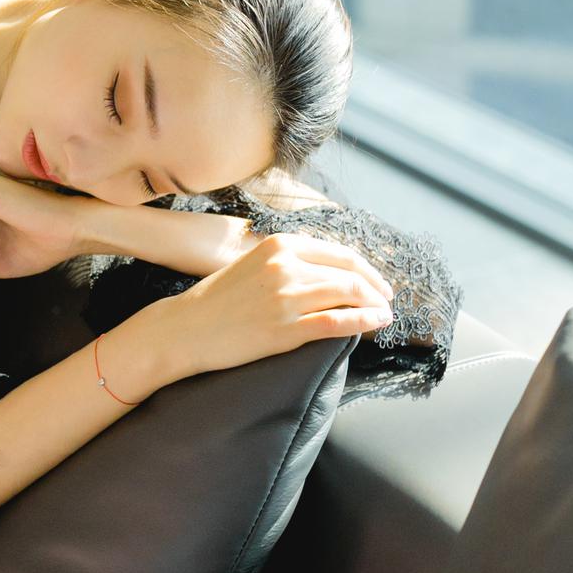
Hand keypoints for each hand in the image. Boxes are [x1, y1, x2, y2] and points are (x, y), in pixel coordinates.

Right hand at [166, 230, 396, 377]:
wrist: (185, 328)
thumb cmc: (216, 300)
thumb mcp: (254, 264)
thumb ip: (288, 261)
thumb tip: (326, 273)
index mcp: (280, 244)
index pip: (339, 253)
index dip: (366, 268)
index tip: (377, 282)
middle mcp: (286, 265)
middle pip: (350, 273)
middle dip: (376, 287)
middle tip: (387, 300)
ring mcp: (287, 297)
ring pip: (349, 294)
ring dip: (375, 305)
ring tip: (384, 314)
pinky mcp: (286, 328)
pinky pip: (337, 321)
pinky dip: (364, 321)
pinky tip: (377, 322)